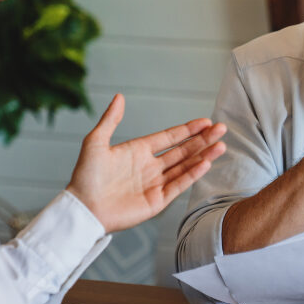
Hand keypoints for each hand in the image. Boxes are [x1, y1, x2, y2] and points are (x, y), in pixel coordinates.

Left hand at [66, 94, 225, 233]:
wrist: (82, 208)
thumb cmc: (85, 176)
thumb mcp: (95, 142)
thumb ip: (110, 120)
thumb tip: (119, 96)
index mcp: (139, 151)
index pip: (170, 137)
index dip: (188, 129)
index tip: (205, 122)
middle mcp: (151, 166)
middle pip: (183, 150)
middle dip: (202, 140)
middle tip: (221, 129)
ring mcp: (155, 184)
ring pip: (185, 166)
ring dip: (203, 155)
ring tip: (221, 145)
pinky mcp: (157, 201)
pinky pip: (179, 185)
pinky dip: (193, 174)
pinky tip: (205, 163)